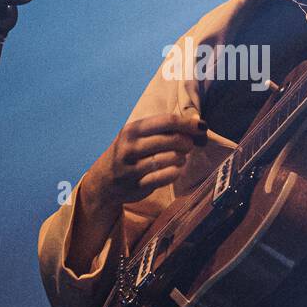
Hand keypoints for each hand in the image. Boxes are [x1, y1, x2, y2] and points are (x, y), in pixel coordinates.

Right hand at [85, 111, 207, 208]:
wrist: (103, 181)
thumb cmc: (130, 153)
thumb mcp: (138, 136)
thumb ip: (164, 129)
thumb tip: (198, 125)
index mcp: (132, 130)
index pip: (168, 121)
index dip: (189, 124)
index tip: (202, 127)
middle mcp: (130, 147)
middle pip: (171, 139)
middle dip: (187, 142)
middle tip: (190, 145)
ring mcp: (132, 168)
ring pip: (169, 159)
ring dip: (181, 158)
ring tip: (181, 157)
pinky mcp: (136, 185)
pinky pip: (164, 178)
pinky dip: (175, 173)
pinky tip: (176, 170)